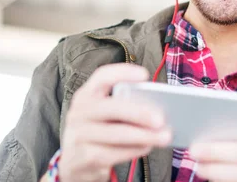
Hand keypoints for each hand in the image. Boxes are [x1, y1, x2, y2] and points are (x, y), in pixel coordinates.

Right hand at [58, 64, 171, 181]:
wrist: (72, 164)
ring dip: (144, 135)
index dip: (122, 73)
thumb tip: (156, 109)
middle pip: (111, 108)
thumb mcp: (101, 116)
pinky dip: (135, 150)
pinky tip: (148, 147)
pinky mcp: (86, 157)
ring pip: (117, 134)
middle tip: (161, 118)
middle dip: (138, 112)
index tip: (144, 75)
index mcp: (85, 96)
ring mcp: (80, 136)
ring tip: (164, 136)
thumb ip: (121, 108)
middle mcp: (79, 113)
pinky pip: (116, 153)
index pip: (101, 77)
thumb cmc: (97, 133)